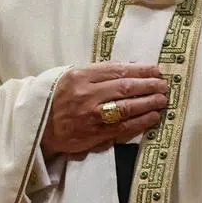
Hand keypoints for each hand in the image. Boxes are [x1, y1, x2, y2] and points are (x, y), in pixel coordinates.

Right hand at [41, 62, 167, 158]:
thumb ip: (97, 73)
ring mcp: (91, 115)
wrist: (38, 127)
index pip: (117, 70)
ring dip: (148, 103)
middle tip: (164, 85)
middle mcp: (87, 94)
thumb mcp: (71, 77)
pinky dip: (140, 122)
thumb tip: (130, 68)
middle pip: (125, 88)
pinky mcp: (94, 134)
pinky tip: (152, 117)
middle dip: (149, 85)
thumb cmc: (56, 98)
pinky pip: (123, 128)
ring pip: (127, 107)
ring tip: (162, 100)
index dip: (140, 70)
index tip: (155, 69)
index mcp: (80, 76)